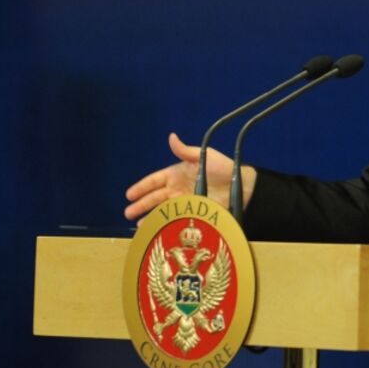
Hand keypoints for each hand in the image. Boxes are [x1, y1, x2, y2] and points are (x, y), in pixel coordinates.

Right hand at [123, 132, 255, 223]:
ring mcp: (184, 202)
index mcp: (176, 174)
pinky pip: (176, 219)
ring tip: (139, 226)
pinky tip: (157, 230)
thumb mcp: (203, 156)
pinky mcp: (193, 213)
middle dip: (141, 205)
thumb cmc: (222, 167)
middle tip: (128, 213)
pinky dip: (166, 224)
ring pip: (163, 210)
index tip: (129, 195)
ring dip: (151, 217)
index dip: (142, 187)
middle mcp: (177, 189)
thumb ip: (185, 151)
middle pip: (155, 197)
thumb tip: (171, 137)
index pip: (155, 180)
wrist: (240, 185)